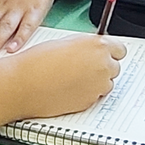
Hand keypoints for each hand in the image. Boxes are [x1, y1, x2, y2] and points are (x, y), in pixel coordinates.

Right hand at [8, 36, 125, 118]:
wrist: (24, 84)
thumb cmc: (37, 61)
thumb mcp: (66, 42)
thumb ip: (86, 46)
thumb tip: (93, 51)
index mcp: (97, 46)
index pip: (120, 49)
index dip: (109, 52)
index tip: (101, 54)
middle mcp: (103, 66)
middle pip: (115, 67)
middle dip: (102, 67)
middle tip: (82, 67)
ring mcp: (98, 86)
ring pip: (106, 83)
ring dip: (96, 81)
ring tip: (72, 78)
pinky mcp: (90, 102)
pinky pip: (95, 96)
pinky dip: (86, 93)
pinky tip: (68, 88)